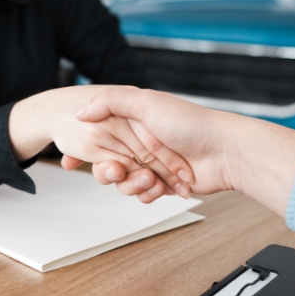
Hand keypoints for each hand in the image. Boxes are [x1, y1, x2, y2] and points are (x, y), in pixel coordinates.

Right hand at [8, 85, 193, 196]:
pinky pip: (145, 194)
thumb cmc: (190, 123)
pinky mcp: (166, 183)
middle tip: (118, 171)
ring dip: (133, 185)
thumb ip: (112, 101)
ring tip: (151, 180)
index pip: (99, 135)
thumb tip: (81, 111)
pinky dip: (149, 194)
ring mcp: (154, 164)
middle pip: (109, 163)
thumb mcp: (147, 102)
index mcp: (135, 122)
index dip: (83, 149)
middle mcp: (142, 143)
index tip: (69, 159)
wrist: (224, 152)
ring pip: (125, 182)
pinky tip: (160, 188)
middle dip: (108, 172)